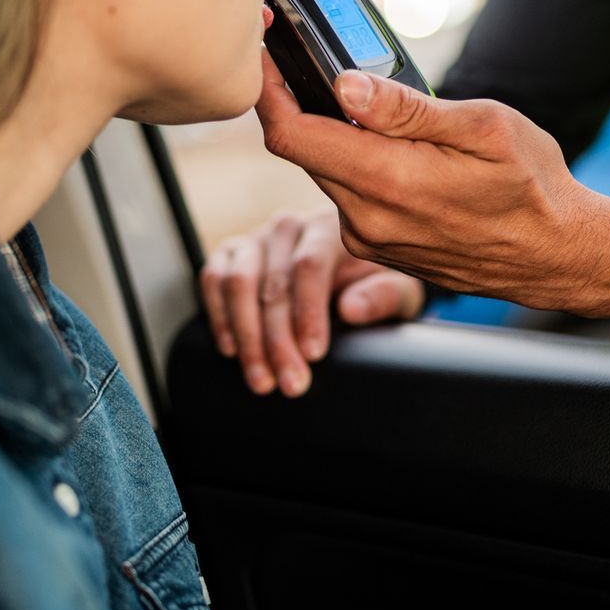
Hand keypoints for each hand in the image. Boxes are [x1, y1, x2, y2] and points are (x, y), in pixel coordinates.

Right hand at [199, 207, 425, 397]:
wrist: (352, 270)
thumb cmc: (376, 280)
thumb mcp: (397, 289)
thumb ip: (381, 296)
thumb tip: (351, 309)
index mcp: (330, 225)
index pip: (310, 266)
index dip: (308, 313)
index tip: (314, 354)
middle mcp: (288, 227)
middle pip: (273, 284)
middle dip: (279, 341)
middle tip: (291, 384)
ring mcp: (256, 238)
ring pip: (237, 283)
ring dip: (247, 337)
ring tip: (262, 379)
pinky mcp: (232, 253)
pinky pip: (212, 279)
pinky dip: (219, 316)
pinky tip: (231, 350)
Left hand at [253, 50, 609, 347]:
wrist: (559, 256)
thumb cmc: (533, 187)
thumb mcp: (485, 128)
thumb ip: (409, 110)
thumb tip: (346, 85)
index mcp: (388, 182)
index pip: (291, 133)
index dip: (267, 85)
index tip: (261, 45)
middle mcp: (367, 219)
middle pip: (302, 149)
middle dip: (298, 99)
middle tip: (305, 53)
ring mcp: (371, 239)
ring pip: (326, 171)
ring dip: (333, 133)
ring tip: (367, 99)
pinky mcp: (379, 248)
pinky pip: (348, 195)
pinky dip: (355, 163)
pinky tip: (394, 146)